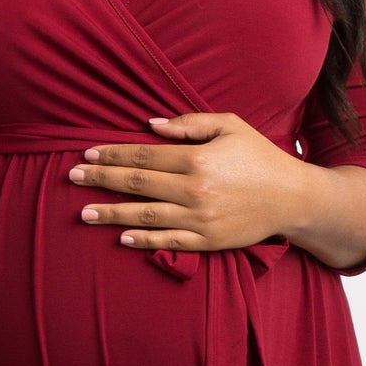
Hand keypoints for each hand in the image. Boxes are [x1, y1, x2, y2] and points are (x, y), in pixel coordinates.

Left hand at [68, 111, 305, 252]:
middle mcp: (194, 190)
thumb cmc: (260, 157)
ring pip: (146, 215)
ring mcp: (200, 218)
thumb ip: (190, 124)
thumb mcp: (230, 126)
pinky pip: (169, 241)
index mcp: (197, 159)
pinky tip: (121, 237)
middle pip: (137, 183)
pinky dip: (143, 240)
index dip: (112, 154)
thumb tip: (150, 126)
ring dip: (112, 214)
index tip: (87, 153)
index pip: (144, 155)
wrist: (292, 198)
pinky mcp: (208, 241)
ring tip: (85, 213)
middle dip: (101, 179)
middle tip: (72, 177)